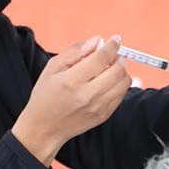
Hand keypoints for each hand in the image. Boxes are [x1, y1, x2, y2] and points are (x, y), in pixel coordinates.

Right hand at [13, 35, 131, 165]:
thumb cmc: (45, 96)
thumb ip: (75, 51)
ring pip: (124, 82)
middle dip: (118, 57)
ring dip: (121, 70)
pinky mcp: (104, 115)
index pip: (102, 58)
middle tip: (112, 54)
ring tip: (110, 67)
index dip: (112, 45)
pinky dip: (119, 84)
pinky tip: (108, 81)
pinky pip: (121, 94)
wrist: (44, 129)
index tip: (116, 39)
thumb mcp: (52, 68)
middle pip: (117, 69)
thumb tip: (97, 40)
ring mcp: (98, 107)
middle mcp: (87, 95)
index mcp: (72, 81)